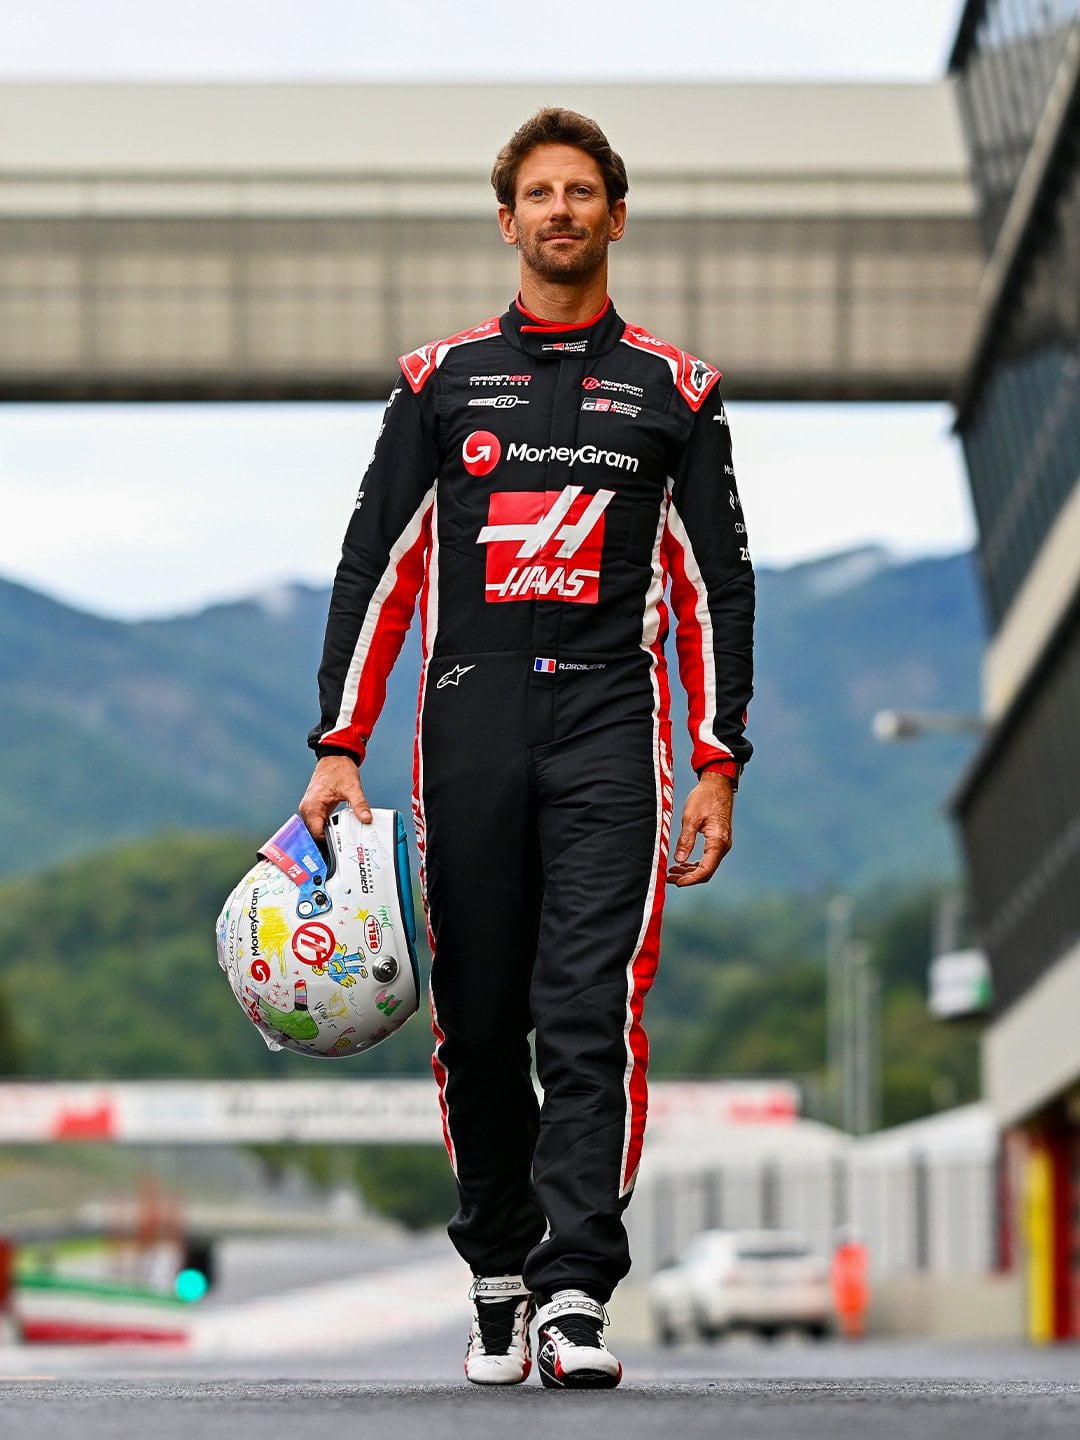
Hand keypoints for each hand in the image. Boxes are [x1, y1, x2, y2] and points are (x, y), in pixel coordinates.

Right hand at [298, 755, 371, 840]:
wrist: (335, 757)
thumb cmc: (339, 769)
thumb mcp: (352, 788)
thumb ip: (359, 805)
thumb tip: (366, 818)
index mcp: (312, 806)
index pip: (316, 833)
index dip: (328, 842)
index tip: (340, 846)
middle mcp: (307, 808)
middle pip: (315, 833)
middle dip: (328, 839)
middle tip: (343, 845)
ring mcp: (310, 807)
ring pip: (317, 828)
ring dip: (328, 833)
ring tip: (341, 839)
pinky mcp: (315, 807)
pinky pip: (320, 822)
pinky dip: (328, 826)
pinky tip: (338, 829)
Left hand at [666, 771, 733, 886]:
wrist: (718, 784)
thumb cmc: (705, 798)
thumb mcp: (690, 818)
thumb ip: (685, 840)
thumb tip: (679, 860)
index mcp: (717, 841)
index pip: (705, 870)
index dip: (690, 879)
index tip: (676, 882)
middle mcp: (723, 845)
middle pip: (707, 871)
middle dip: (688, 877)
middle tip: (670, 878)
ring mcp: (722, 843)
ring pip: (707, 866)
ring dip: (691, 871)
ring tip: (673, 871)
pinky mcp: (719, 840)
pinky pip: (709, 857)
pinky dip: (696, 863)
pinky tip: (683, 863)